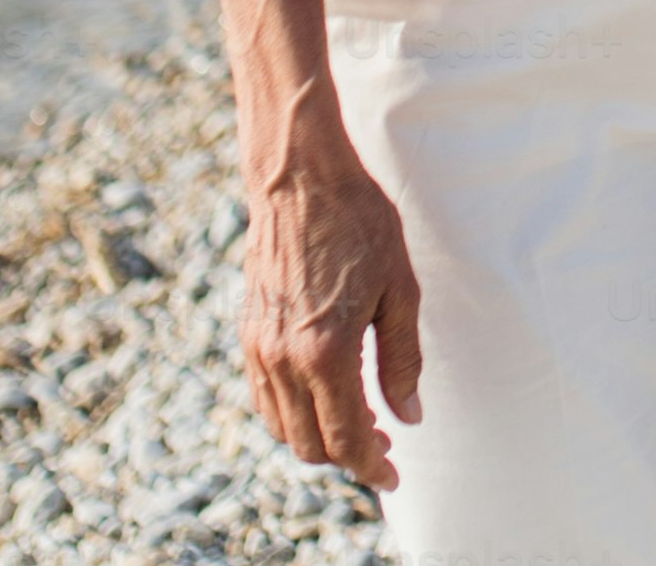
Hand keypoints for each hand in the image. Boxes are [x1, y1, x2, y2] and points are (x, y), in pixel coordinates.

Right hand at [239, 131, 424, 488]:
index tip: (393, 476)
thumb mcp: (399, 289)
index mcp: (326, 352)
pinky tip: (323, 397)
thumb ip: (402, 359)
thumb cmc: (359, 224)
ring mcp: (259, 348)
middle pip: (310, 443)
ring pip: (282, 426)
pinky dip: (292, 413)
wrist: (300, 179)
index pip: (346, 437)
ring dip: (318, 438)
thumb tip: (407, 415)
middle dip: (347, 457)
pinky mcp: (247, 333)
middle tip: (384, 445)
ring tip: (359, 423)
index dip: (371, 467)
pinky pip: (264, 398)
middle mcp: (284, 359)